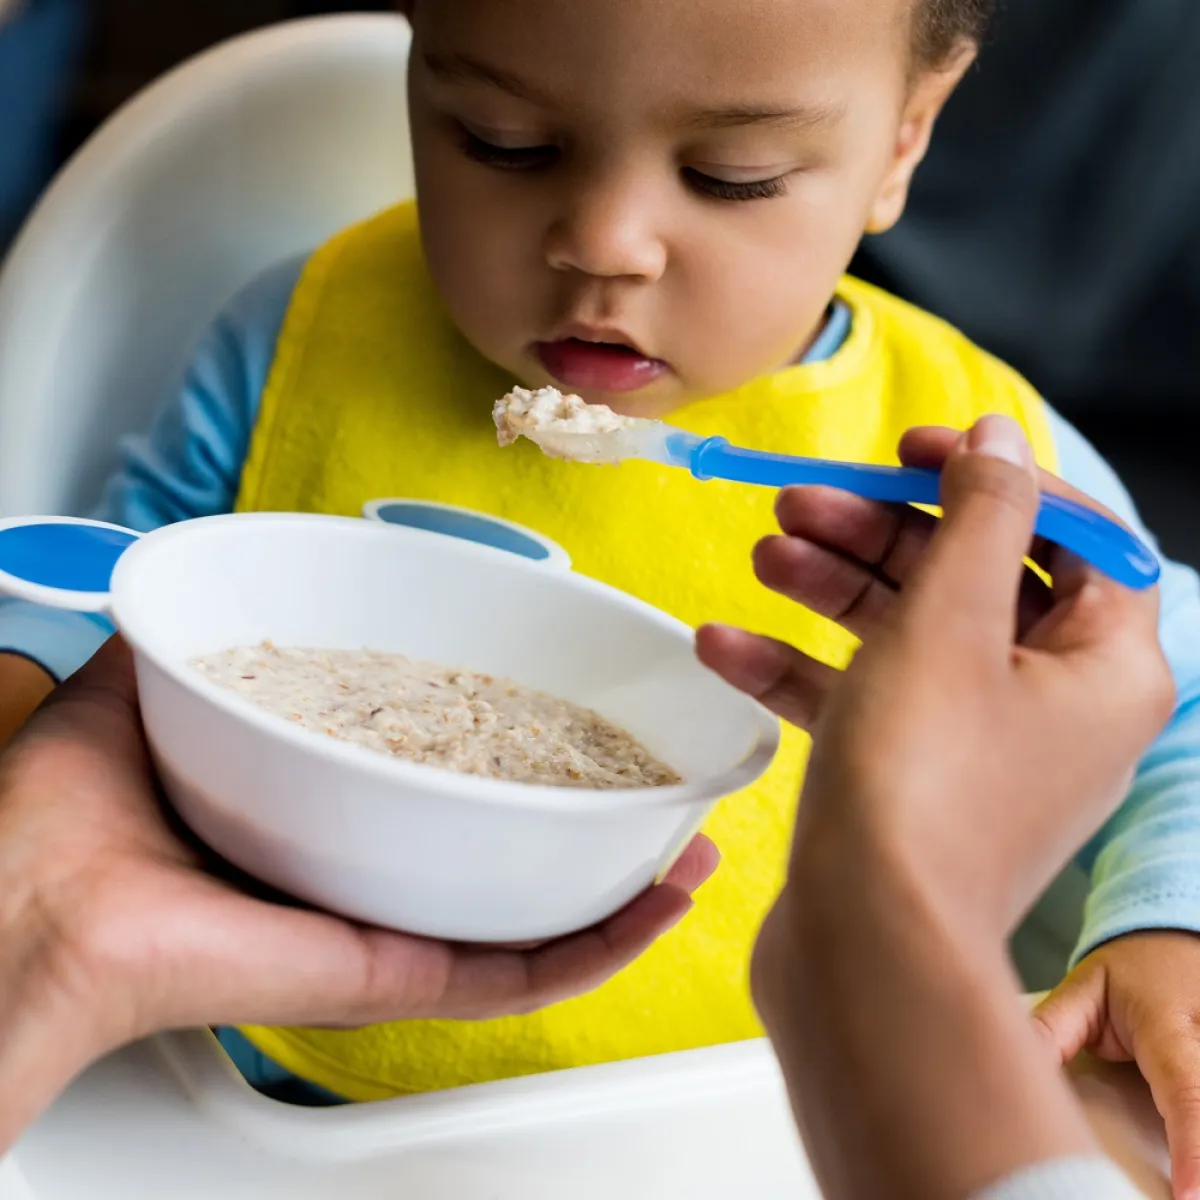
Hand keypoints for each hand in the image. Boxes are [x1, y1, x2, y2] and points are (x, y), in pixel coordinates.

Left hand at [0, 638, 716, 1148]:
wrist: (25, 916)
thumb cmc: (68, 817)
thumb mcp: (156, 688)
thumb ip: (196, 630)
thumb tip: (216, 572)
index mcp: (331, 818)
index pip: (450, 796)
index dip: (525, 767)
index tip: (583, 730)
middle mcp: (371, 880)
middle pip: (512, 867)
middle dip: (601, 835)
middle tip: (668, 796)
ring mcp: (390, 933)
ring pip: (536, 927)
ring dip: (627, 891)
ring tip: (693, 850)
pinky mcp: (391, 976)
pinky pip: (512, 973)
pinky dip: (596, 943)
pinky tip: (657, 901)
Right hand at [718, 416, 1172, 1199]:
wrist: (864, 950)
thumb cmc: (922, 784)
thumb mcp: (950, 620)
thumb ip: (979, 515)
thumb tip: (997, 438)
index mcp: (1102, 666)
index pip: (1072, 535)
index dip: (992, 478)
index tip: (915, 448)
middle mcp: (1051, 706)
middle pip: (971, 579)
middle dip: (882, 533)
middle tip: (804, 503)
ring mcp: (975, 748)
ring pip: (906, 635)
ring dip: (831, 588)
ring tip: (763, 554)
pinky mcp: (906, 783)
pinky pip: (860, 701)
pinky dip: (800, 669)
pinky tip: (724, 645)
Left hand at [1036, 932, 1199, 1198]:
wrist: (1174, 942)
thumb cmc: (1128, 971)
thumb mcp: (1084, 987)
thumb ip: (1053, 1027)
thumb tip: (1016, 1064)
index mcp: (1169, 1028)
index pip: (1185, 1092)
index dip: (1192, 1149)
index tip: (1189, 1197)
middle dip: (1198, 1155)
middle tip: (1179, 1195)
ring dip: (1197, 1143)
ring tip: (1182, 1182)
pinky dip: (1197, 1132)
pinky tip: (1189, 1166)